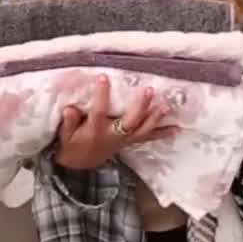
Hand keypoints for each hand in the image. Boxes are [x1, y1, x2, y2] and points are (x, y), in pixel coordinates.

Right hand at [54, 75, 175, 169]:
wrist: (81, 164)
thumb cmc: (72, 144)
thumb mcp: (65, 135)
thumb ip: (68, 122)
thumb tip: (69, 108)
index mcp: (96, 130)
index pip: (99, 111)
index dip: (101, 95)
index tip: (103, 77)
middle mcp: (113, 135)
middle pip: (130, 121)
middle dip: (141, 107)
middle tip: (149, 90)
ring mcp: (124, 140)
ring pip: (142, 129)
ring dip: (155, 118)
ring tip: (166, 106)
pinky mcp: (131, 142)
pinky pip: (148, 138)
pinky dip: (162, 133)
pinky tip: (177, 129)